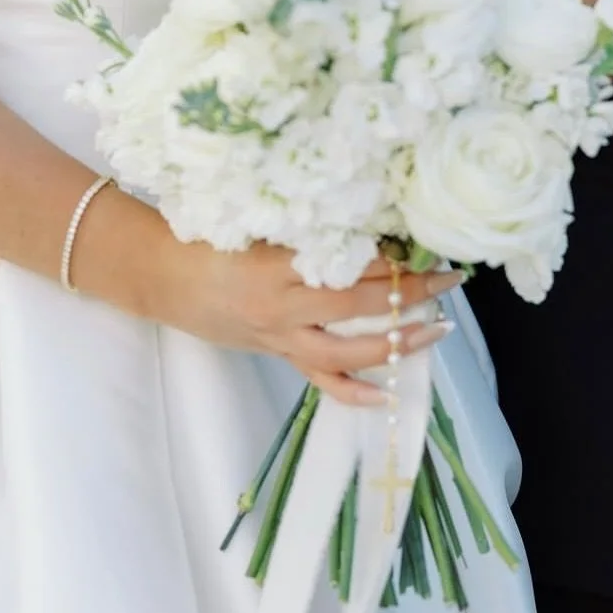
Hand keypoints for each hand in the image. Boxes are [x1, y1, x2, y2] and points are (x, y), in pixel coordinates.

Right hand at [162, 239, 459, 406]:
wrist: (162, 276)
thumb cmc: (207, 238)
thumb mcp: (256, 223)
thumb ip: (305, 227)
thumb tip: (366, 220)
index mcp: (278, 264)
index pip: (347, 263)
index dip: (392, 257)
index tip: (425, 245)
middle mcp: (283, 305)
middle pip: (359, 304)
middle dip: (409, 293)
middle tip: (449, 278)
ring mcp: (281, 336)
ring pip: (348, 351)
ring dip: (397, 343)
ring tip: (437, 329)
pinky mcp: (277, 353)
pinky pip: (319, 379)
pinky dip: (354, 390)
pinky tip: (387, 393)